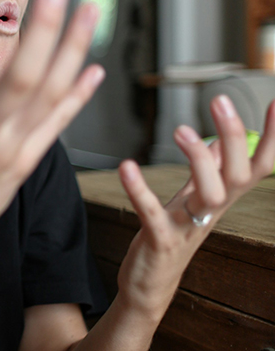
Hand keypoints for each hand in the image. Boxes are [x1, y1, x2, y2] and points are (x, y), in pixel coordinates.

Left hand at [114, 96, 274, 320]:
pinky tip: (126, 166)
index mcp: (219, 199)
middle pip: (235, 175)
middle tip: (221, 100)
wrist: (148, 287)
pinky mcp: (159, 241)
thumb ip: (204, 172)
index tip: (274, 102)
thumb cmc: (170, 237)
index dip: (271, 138)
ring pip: (208, 194)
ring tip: (181, 128)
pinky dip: (140, 190)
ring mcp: (186, 228)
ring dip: (197, 160)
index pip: (255, 167)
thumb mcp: (190, 201)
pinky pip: (153, 214)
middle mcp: (210, 212)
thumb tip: (217, 141)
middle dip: (234, 137)